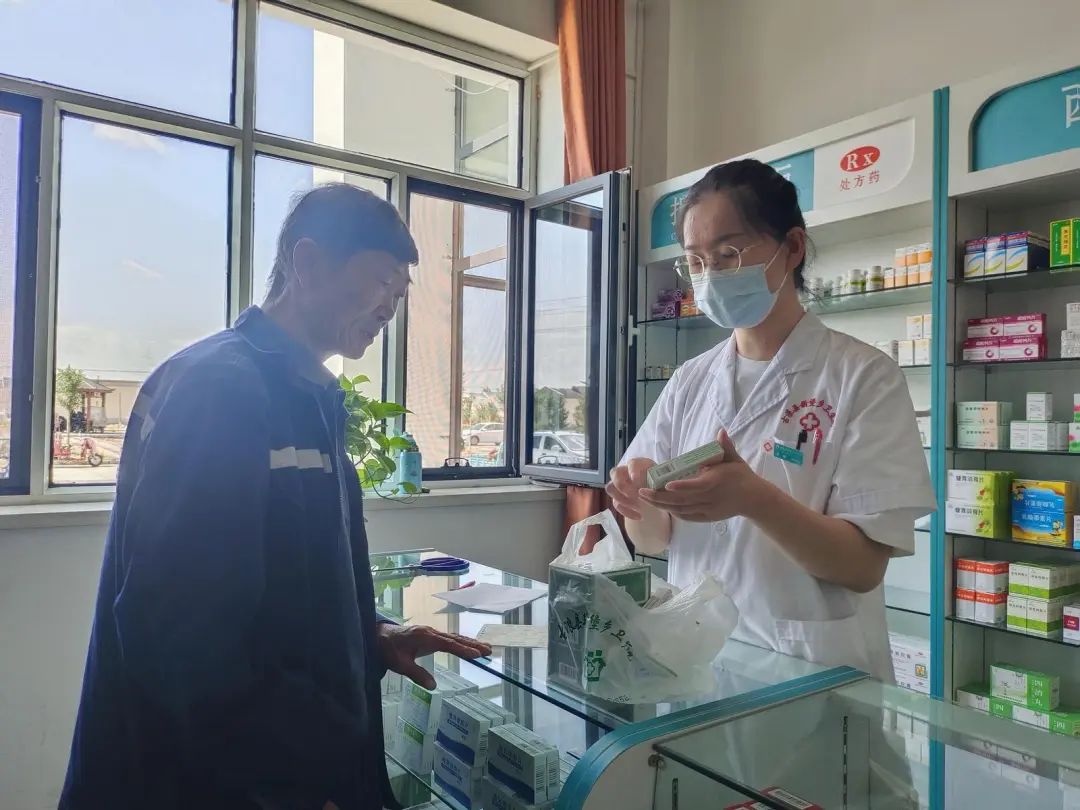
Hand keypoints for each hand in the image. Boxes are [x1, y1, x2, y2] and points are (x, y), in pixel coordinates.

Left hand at [376, 623, 490, 688]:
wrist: (379, 636)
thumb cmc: (389, 650)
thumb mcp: (400, 665)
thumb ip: (417, 675)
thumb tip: (433, 687)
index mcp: (425, 637)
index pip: (448, 644)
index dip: (463, 650)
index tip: (477, 655)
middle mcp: (431, 632)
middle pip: (455, 638)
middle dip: (473, 645)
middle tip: (489, 651)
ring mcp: (431, 633)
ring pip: (454, 637)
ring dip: (470, 643)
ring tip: (485, 649)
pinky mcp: (430, 635)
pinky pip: (449, 638)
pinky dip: (461, 642)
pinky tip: (468, 646)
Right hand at [605, 457, 656, 520]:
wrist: (659, 495)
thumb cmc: (662, 485)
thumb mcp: (664, 483)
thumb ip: (659, 484)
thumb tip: (655, 489)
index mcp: (639, 464)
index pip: (632, 463)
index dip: (633, 471)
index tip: (637, 480)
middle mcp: (625, 471)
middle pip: (614, 473)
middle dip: (623, 485)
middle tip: (635, 495)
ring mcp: (619, 484)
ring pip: (610, 488)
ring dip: (622, 498)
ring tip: (638, 507)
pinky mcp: (618, 497)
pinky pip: (616, 503)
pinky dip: (626, 511)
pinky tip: (639, 516)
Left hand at [639, 431, 770, 522]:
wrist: (753, 499)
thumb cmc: (741, 475)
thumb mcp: (734, 459)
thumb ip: (726, 446)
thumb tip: (721, 432)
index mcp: (716, 481)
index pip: (697, 485)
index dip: (682, 487)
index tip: (666, 485)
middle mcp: (710, 497)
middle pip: (683, 500)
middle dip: (660, 497)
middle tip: (642, 491)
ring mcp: (707, 509)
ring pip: (682, 509)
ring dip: (663, 505)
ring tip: (646, 498)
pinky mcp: (707, 517)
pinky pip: (687, 516)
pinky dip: (673, 512)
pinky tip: (661, 506)